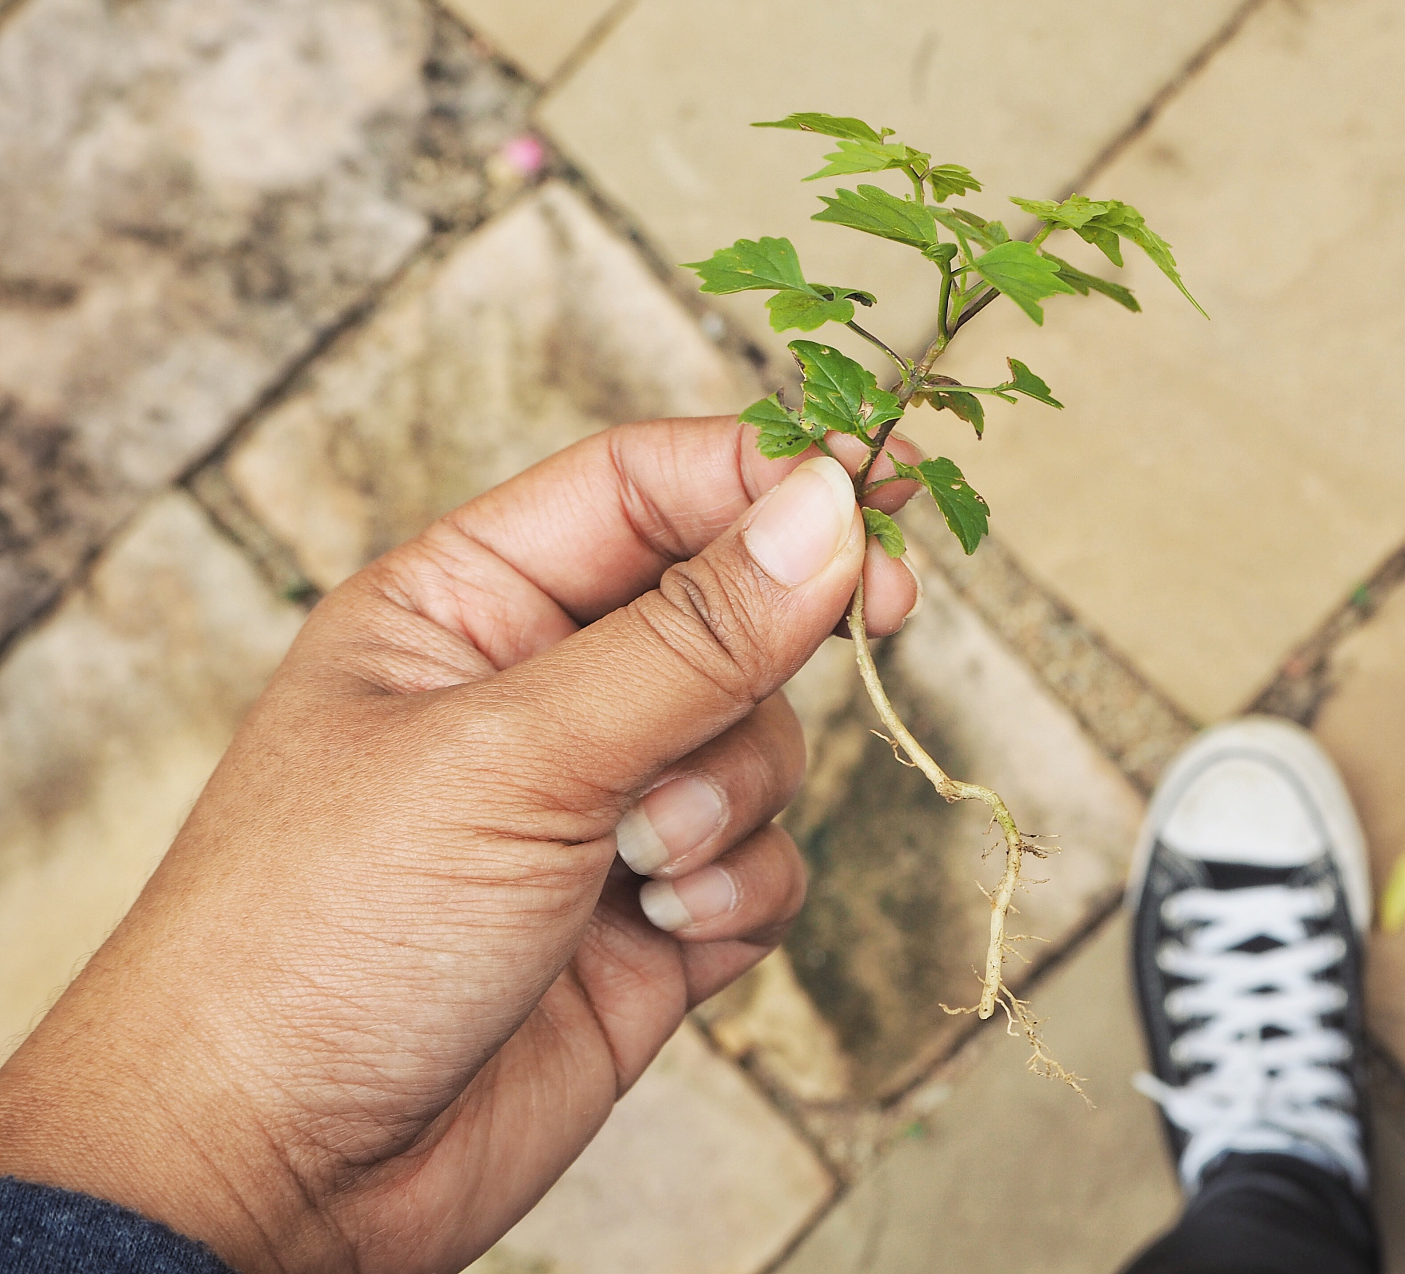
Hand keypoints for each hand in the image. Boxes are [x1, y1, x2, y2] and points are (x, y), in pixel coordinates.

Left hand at [0, 418, 921, 1273]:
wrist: (272, 1182)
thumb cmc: (316, 936)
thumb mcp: (511, 755)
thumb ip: (689, 638)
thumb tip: (827, 514)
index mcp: (470, 606)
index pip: (644, 487)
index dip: (766, 473)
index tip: (883, 489)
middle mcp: (543, 693)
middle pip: (728, 605)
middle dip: (780, 635)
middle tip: (882, 614)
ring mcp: (601, 808)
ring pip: (762, 739)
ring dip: (734, 794)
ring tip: (647, 859)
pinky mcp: (649, 917)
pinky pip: (766, 861)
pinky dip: (740, 889)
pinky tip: (662, 928)